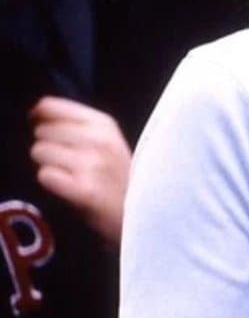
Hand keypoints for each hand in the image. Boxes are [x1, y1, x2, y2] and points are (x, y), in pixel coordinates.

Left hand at [29, 96, 131, 245]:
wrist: (143, 211)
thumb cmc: (120, 176)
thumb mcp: (109, 140)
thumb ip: (77, 124)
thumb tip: (36, 113)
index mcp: (104, 123)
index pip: (50, 106)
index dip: (38, 117)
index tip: (38, 125)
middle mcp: (99, 139)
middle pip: (42, 131)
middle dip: (46, 144)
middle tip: (64, 159)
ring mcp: (92, 164)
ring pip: (40, 152)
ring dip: (47, 163)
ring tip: (67, 173)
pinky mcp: (85, 190)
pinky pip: (46, 176)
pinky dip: (52, 182)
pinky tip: (68, 187)